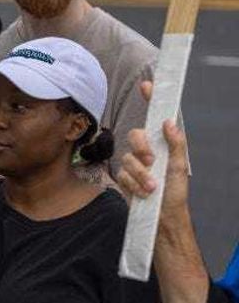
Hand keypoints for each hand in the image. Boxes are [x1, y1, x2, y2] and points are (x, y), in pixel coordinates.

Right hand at [117, 81, 189, 216]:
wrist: (161, 218)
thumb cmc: (175, 193)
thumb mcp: (180, 167)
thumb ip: (176, 144)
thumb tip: (169, 123)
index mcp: (162, 144)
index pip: (155, 117)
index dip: (150, 100)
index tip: (147, 85)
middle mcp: (148, 150)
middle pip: (134, 135)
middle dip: (141, 149)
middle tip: (152, 162)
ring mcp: (135, 163)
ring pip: (127, 157)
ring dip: (140, 174)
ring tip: (152, 187)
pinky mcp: (125, 176)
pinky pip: (122, 173)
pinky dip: (134, 183)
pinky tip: (143, 192)